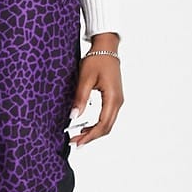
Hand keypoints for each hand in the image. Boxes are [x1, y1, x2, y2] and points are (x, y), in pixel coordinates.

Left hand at [69, 32, 123, 147]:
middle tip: (75, 143)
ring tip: (78, 137)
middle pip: (106, 128)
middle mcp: (118, 102)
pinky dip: (97, 125)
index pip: (102, 125)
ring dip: (94, 132)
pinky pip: (107, 117)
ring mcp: (117, 101)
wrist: (106, 48)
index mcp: (112, 98)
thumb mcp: (85, 78)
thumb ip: (80, 98)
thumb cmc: (97, 60)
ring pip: (107, 124)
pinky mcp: (114, 99)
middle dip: (90, 137)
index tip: (77, 142)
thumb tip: (73, 117)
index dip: (89, 136)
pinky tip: (85, 127)